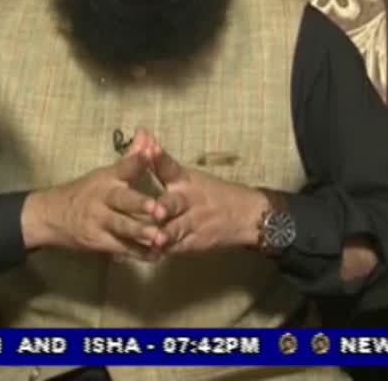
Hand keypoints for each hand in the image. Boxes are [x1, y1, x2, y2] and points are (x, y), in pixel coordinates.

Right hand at [21, 134, 168, 259]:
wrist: (51, 217)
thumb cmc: (84, 192)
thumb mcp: (105, 173)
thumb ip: (131, 157)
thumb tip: (146, 132)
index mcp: (107, 179)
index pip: (123, 166)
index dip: (137, 159)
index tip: (152, 151)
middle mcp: (103, 198)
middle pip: (122, 200)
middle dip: (139, 204)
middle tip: (157, 208)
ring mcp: (100, 222)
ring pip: (122, 227)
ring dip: (140, 232)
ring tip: (159, 237)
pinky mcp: (99, 242)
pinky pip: (122, 248)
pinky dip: (139, 253)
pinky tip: (156, 256)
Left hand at [150, 142, 267, 253]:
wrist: (246, 216)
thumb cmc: (211, 192)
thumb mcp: (190, 176)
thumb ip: (162, 163)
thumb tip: (141, 135)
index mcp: (186, 180)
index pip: (172, 167)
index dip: (160, 158)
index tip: (150, 149)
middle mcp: (188, 200)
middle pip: (175, 202)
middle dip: (164, 206)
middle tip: (156, 210)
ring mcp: (191, 223)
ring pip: (177, 229)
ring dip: (166, 234)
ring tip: (156, 239)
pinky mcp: (192, 243)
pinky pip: (176, 248)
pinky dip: (164, 252)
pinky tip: (152, 254)